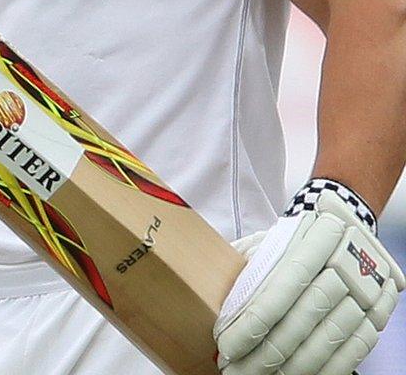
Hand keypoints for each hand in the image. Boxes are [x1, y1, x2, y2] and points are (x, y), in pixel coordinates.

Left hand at [215, 179, 400, 374]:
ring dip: (293, 366)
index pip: (280, 289)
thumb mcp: (266, 239)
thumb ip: (243, 263)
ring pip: (328, 338)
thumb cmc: (293, 240)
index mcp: (313, 236)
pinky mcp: (380, 312)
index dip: (252, 324)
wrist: (348, 232)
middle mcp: (345, 262)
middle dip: (267, 353)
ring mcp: (368, 289)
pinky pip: (356, 348)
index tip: (226, 347)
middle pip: (302, 319)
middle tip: (237, 370)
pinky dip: (326, 368)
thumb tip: (212, 298)